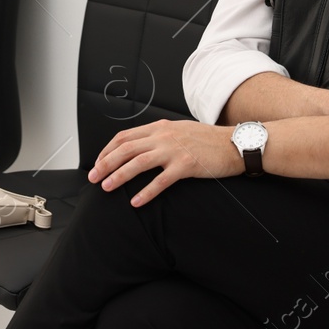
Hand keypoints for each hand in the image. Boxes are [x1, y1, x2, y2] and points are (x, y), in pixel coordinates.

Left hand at [86, 119, 240, 206]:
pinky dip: (146, 192)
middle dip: (105, 163)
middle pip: (125, 148)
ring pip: (138, 162)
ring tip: (107, 187)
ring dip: (119, 175)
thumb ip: (159, 136)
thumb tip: (139, 147)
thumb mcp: (179, 130)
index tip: (98, 162)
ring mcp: (174, 150)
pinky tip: (136, 202)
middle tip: (93, 177)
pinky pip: (161, 181)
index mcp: (159, 127)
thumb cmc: (207, 140)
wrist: (235, 144)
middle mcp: (163, 135)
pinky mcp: (186, 165)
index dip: (107, 150)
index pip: (124, 136)